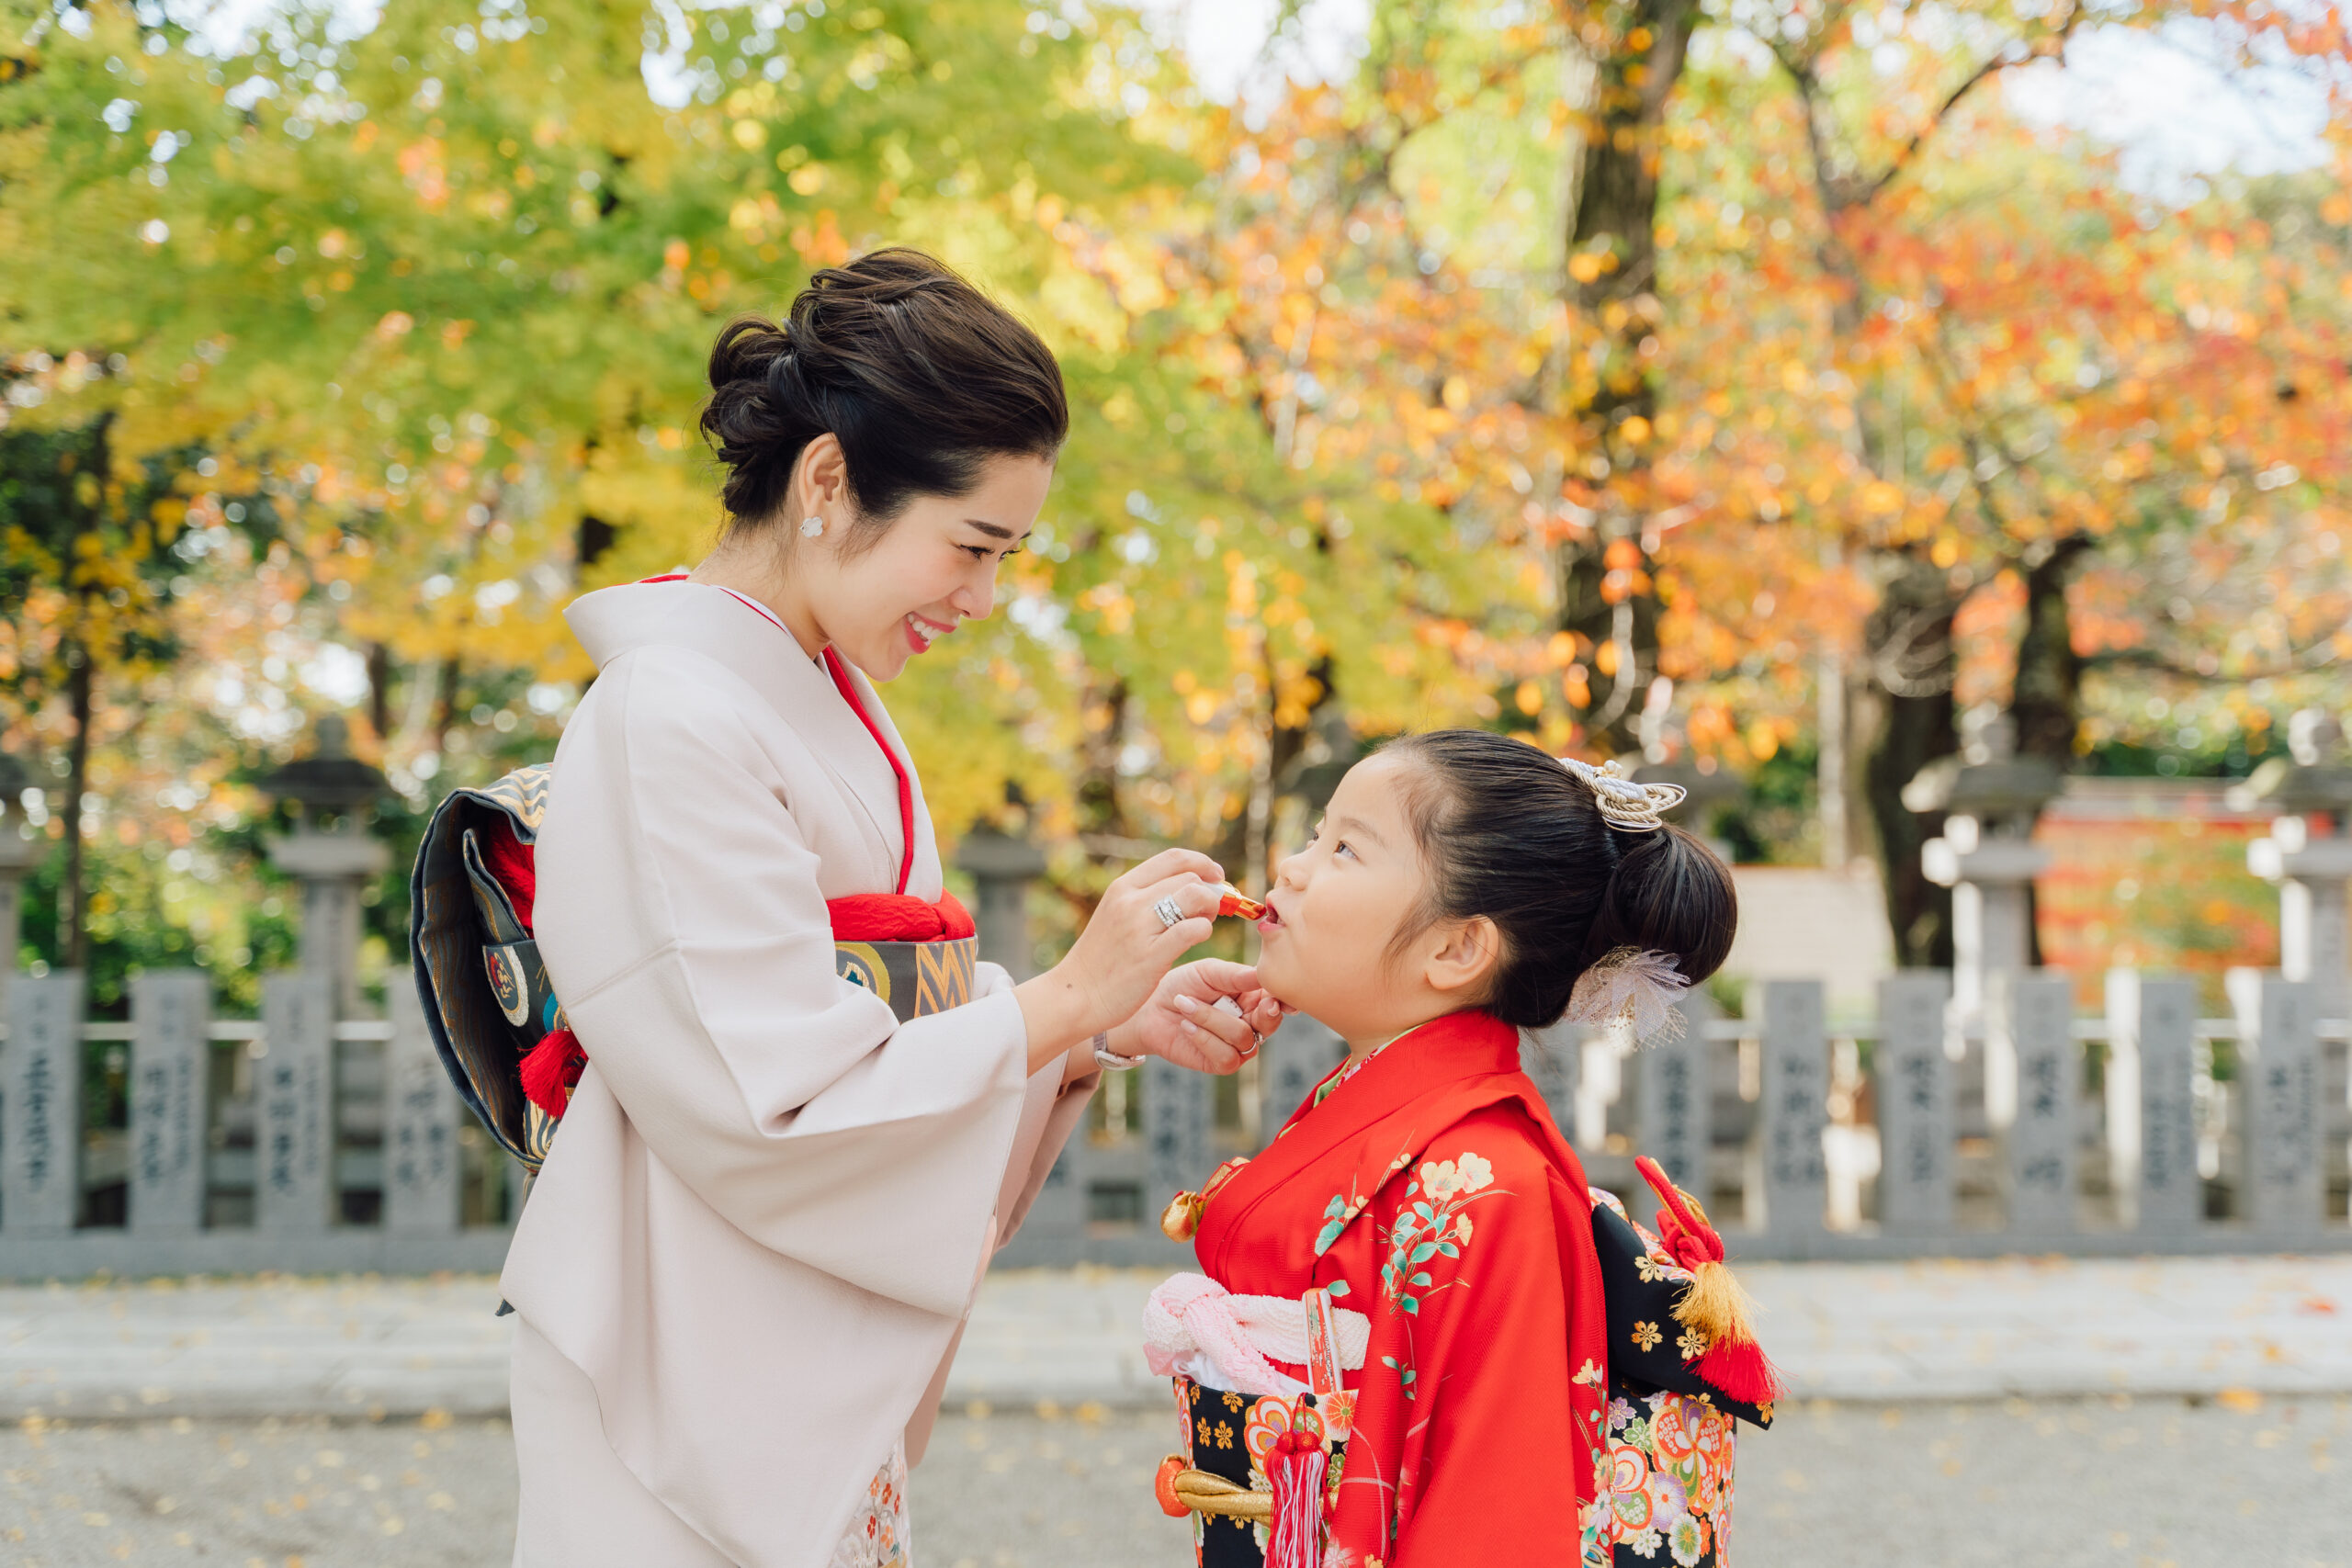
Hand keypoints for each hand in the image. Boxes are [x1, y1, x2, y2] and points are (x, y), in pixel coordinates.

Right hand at [1013, 847, 1221, 1069]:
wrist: (1074, 996)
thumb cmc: (1100, 960)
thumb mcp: (1115, 916)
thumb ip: (1144, 900)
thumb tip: (1188, 887)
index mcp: (1122, 887)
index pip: (1173, 858)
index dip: (1202, 862)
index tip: (1216, 875)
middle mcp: (1130, 901)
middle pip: (1189, 877)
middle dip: (1211, 891)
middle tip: (1212, 910)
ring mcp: (1140, 928)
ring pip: (1194, 896)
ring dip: (1210, 908)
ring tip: (1205, 923)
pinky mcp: (1151, 956)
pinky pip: (1193, 929)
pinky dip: (1204, 930)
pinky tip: (1198, 939)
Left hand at [1129, 960, 1287, 1074]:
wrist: (1149, 1010)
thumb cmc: (1181, 986)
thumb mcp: (1207, 972)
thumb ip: (1234, 975)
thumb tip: (1261, 975)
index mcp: (1253, 998)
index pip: (1277, 1000)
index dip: (1282, 1000)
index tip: (1275, 997)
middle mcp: (1250, 1023)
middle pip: (1269, 1023)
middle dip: (1261, 1013)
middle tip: (1247, 1001)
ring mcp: (1237, 1046)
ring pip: (1243, 1038)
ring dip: (1211, 1019)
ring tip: (1184, 1004)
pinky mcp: (1220, 1064)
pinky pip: (1226, 1056)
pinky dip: (1204, 1039)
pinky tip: (1186, 1026)